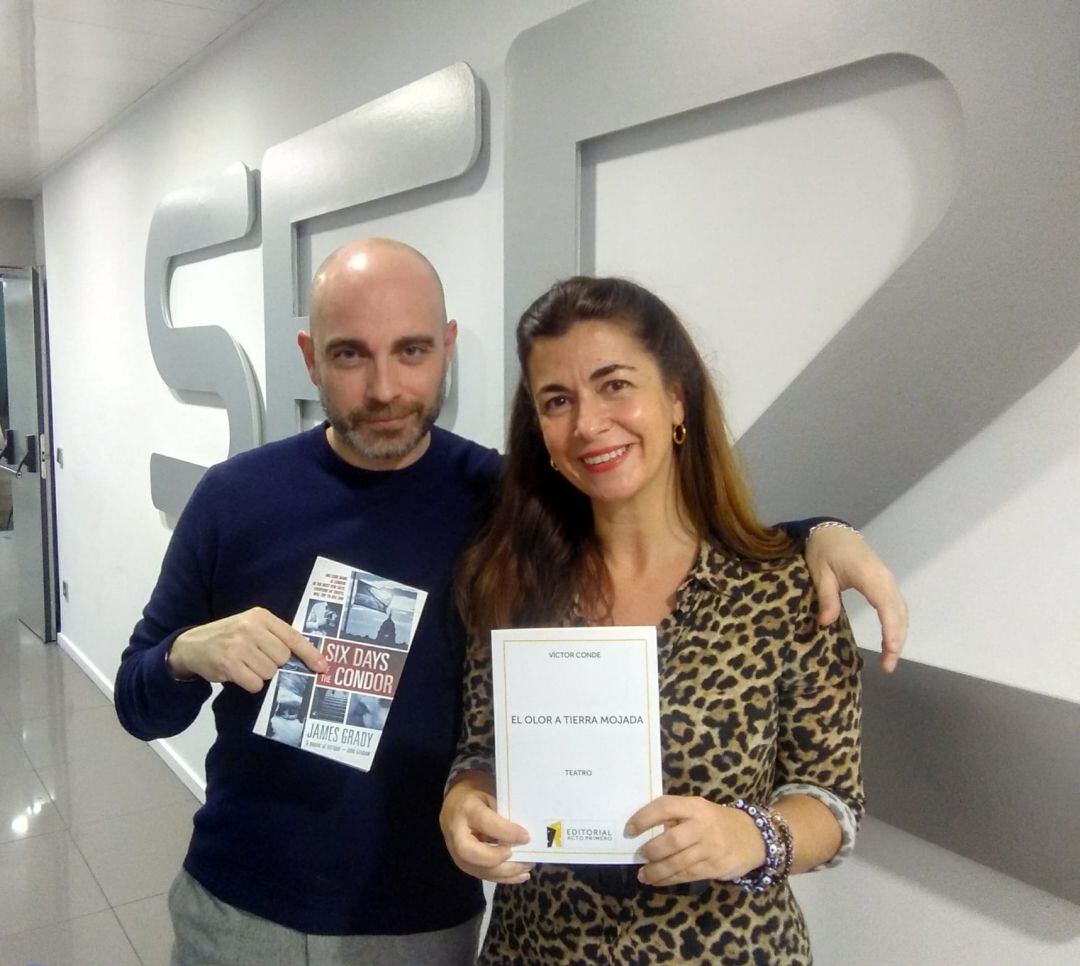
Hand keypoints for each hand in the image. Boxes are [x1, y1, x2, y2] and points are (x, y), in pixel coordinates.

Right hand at [168, 607, 327, 691]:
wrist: (192, 645)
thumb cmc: (230, 636)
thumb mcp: (252, 626)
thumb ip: (276, 636)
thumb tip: (307, 658)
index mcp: (260, 616)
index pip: (293, 637)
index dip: (310, 654)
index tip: (323, 667)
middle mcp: (250, 628)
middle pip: (283, 658)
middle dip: (276, 664)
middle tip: (259, 659)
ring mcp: (239, 646)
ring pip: (270, 672)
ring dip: (261, 674)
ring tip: (246, 665)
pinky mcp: (228, 665)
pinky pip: (255, 683)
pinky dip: (250, 683)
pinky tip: (239, 674)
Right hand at [440, 771, 533, 883]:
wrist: (454, 804)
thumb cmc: (477, 797)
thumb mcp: (490, 794)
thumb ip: (503, 812)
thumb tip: (524, 833)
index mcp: (466, 808)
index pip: (485, 823)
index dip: (506, 832)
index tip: (526, 837)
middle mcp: (456, 832)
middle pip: (470, 852)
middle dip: (497, 858)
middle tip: (521, 857)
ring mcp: (455, 850)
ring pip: (476, 869)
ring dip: (504, 873)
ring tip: (526, 868)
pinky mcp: (461, 862)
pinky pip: (481, 874)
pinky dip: (502, 877)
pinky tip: (519, 875)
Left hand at [626, 795, 763, 886]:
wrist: (753, 837)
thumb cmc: (716, 821)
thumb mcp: (699, 810)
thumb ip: (677, 817)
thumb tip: (646, 830)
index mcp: (695, 806)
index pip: (665, 807)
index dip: (644, 817)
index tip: (629, 829)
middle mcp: (702, 826)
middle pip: (671, 840)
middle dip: (651, 851)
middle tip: (638, 855)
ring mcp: (710, 848)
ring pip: (677, 862)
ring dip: (656, 871)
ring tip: (643, 875)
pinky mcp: (714, 867)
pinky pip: (686, 875)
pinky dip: (668, 880)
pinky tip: (657, 882)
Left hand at [805, 526, 907, 671]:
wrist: (832, 530)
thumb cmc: (824, 550)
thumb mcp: (819, 572)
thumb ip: (826, 597)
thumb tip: (825, 622)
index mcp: (870, 576)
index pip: (886, 607)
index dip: (891, 631)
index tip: (890, 652)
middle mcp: (884, 579)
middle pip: (899, 613)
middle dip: (897, 640)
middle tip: (888, 666)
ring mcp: (887, 579)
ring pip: (901, 610)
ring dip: (899, 634)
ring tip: (890, 658)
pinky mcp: (884, 581)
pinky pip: (896, 605)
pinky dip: (897, 623)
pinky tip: (891, 638)